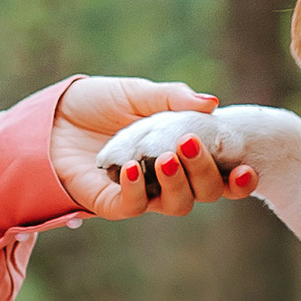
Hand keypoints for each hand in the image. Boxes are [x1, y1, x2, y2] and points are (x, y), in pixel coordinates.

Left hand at [50, 76, 262, 216]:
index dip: (240, 180)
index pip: (223, 176)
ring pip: (177, 205)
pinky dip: (138, 189)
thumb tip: (212, 103)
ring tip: (166, 155)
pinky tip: (132, 167)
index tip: (247, 167)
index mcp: (183, 154)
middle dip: (206, 171)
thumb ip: (174, 98)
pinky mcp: (110, 201)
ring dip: (178, 181)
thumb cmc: (98, 104)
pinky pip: (134, 206)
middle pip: (205, 193)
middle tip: (189, 141)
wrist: (52, 114)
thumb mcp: (138, 94)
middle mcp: (168, 179)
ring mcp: (142, 192)